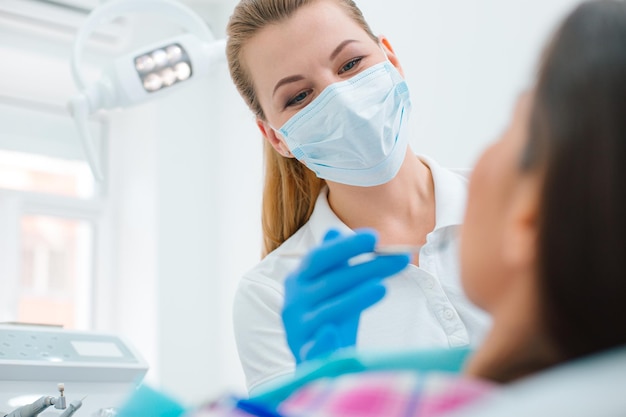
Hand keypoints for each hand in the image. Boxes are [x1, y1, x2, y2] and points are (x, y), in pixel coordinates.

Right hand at [282, 228, 409, 363]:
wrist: (313, 362)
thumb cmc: (326, 318)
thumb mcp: (331, 288)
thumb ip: (333, 262)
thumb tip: (335, 231)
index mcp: (299, 280)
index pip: (320, 258)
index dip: (345, 247)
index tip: (374, 237)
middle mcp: (294, 301)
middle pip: (330, 282)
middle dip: (366, 269)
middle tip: (399, 259)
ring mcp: (298, 329)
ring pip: (326, 311)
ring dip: (353, 298)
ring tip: (381, 287)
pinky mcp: (305, 356)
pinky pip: (314, 348)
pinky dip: (322, 341)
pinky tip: (332, 332)